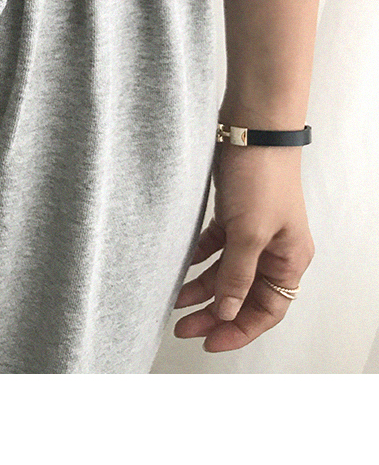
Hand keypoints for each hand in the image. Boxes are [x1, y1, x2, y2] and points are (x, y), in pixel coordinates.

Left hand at [174, 146, 313, 349]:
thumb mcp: (249, 233)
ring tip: (175, 302)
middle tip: (185, 327)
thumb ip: (236, 276)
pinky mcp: (235, 212)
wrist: (252, 122)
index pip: (267, 311)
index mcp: (290, 259)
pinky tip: (180, 268)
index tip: (209, 341)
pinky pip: (216, 248)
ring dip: (203, 289)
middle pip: (245, 295)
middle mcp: (275, 249)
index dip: (239, 329)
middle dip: (215, 313)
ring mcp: (255, 230)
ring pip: (227, 272)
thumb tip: (226, 312)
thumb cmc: (261, 175)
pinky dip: (200, 260)